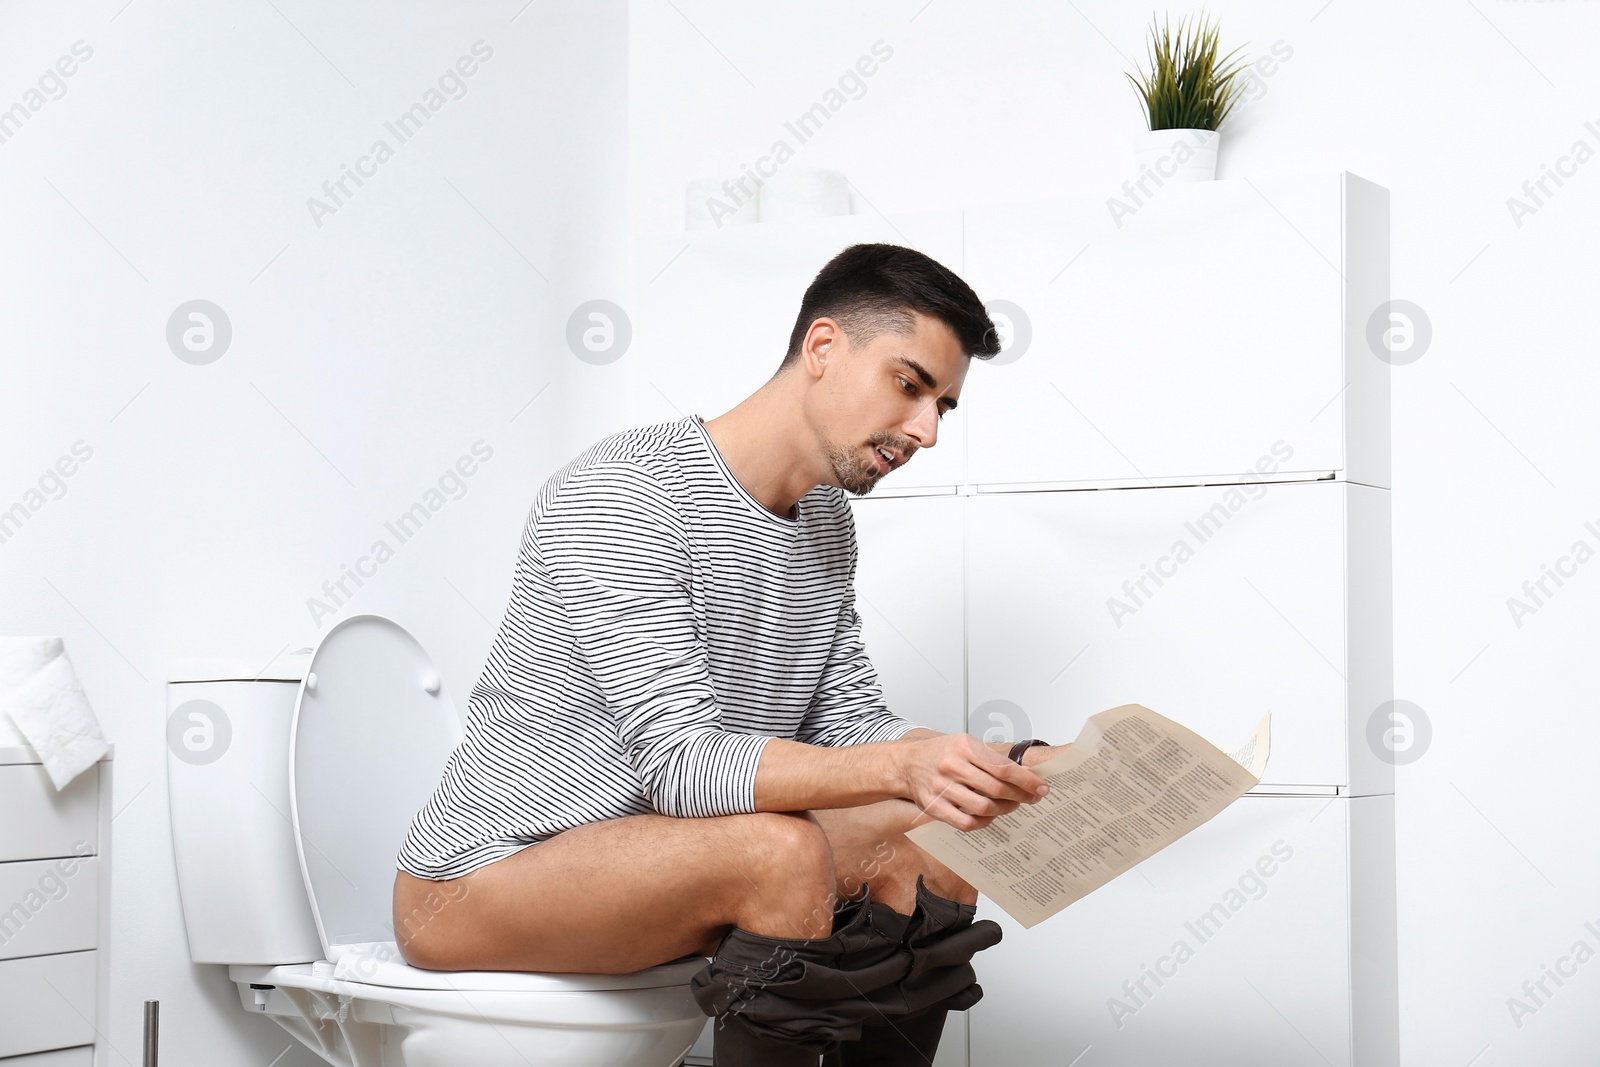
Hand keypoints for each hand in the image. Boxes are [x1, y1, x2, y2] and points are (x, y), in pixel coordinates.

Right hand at [899, 732, 1049, 831]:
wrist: (906, 763)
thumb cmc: (941, 753)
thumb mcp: (965, 743)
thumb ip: (992, 758)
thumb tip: (1025, 773)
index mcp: (963, 746)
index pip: (1002, 767)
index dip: (1026, 780)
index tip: (1041, 787)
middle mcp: (951, 766)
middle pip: (996, 788)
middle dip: (1020, 795)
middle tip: (1033, 797)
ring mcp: (941, 788)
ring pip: (983, 807)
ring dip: (1005, 809)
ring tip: (1012, 805)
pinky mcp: (934, 807)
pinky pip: (966, 823)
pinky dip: (984, 821)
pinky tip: (991, 815)